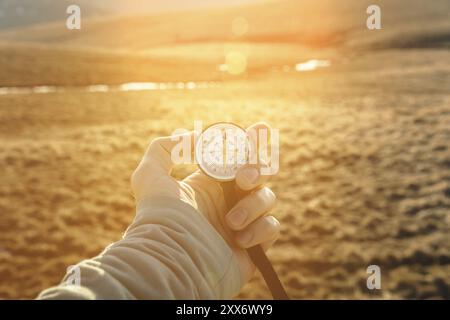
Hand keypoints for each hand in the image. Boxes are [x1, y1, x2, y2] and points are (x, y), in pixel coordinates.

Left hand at [131, 123, 279, 283]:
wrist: (171, 260)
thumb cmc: (159, 218)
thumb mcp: (150, 175)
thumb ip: (166, 147)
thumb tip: (194, 137)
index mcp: (210, 183)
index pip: (237, 156)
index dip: (251, 142)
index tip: (259, 129)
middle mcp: (228, 200)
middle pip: (260, 173)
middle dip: (258, 169)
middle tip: (243, 179)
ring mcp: (243, 222)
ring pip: (267, 198)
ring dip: (251, 205)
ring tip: (230, 222)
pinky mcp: (254, 245)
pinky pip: (273, 226)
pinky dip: (260, 229)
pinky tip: (238, 239)